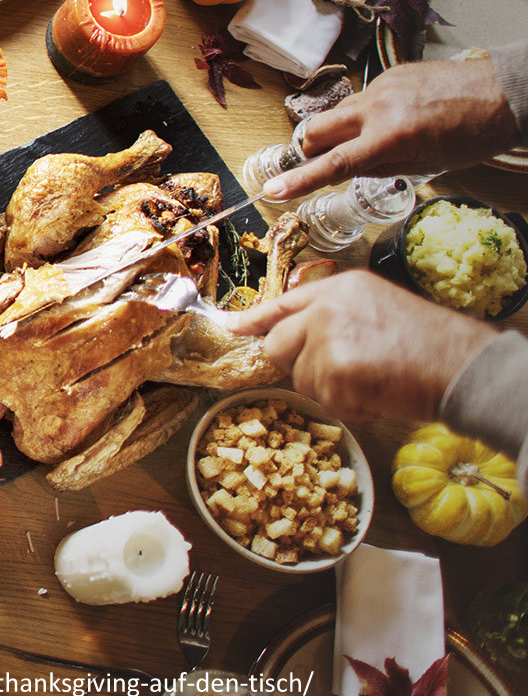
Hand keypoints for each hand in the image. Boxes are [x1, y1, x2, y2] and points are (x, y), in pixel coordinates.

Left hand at [222, 271, 497, 419]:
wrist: (464, 367)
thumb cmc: (431, 344)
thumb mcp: (378, 311)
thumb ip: (334, 318)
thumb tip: (294, 339)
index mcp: (339, 288)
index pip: (283, 303)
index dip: (254, 319)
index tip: (230, 327)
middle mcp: (326, 308)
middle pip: (278, 345)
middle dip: (301, 366)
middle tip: (344, 372)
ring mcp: (327, 339)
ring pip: (302, 379)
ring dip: (332, 390)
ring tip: (373, 379)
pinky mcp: (333, 372)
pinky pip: (325, 401)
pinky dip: (350, 407)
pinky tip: (378, 393)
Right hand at [265, 59, 519, 200]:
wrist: (504, 93)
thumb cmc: (472, 136)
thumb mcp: (425, 164)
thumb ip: (380, 165)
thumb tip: (349, 167)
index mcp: (388, 137)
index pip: (332, 164)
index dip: (300, 180)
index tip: (273, 190)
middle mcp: (377, 108)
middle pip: (317, 129)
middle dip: (310, 148)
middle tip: (319, 160)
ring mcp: (381, 87)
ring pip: (338, 112)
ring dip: (340, 130)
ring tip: (370, 140)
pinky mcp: (390, 73)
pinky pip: (363, 97)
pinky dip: (367, 114)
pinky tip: (395, 119)